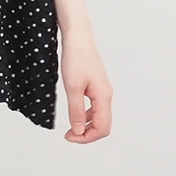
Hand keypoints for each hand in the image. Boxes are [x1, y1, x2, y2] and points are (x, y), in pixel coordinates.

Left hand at [59, 29, 112, 143]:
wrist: (77, 37)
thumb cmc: (76, 57)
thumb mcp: (72, 87)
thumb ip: (76, 111)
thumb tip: (79, 131)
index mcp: (104, 97)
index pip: (102, 128)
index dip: (87, 138)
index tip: (70, 137)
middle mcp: (106, 95)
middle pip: (103, 125)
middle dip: (87, 134)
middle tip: (69, 136)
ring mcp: (102, 90)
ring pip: (99, 116)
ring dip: (87, 125)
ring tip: (71, 127)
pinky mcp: (96, 85)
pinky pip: (94, 106)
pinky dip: (86, 114)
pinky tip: (75, 113)